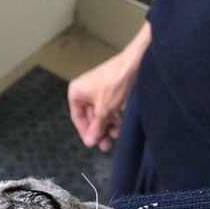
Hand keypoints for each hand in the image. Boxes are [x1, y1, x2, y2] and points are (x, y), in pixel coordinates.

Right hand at [68, 22, 151, 151]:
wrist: (134, 64)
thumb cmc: (115, 82)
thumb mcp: (103, 110)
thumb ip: (96, 127)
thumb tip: (90, 141)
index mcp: (76, 92)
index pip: (77, 117)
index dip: (85, 132)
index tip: (92, 143)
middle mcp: (84, 91)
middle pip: (89, 117)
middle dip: (98, 130)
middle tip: (105, 144)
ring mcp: (96, 91)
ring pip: (99, 114)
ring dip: (106, 126)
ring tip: (115, 135)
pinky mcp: (108, 90)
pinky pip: (107, 108)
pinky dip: (112, 117)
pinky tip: (118, 126)